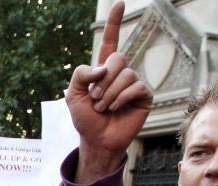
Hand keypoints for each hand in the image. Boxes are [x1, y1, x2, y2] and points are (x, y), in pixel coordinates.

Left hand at [66, 1, 151, 182]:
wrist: (96, 140)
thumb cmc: (85, 119)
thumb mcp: (72, 95)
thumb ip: (80, 74)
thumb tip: (103, 67)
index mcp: (103, 69)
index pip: (110, 40)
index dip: (114, 22)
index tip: (119, 4)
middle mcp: (120, 73)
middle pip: (118, 58)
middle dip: (102, 80)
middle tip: (95, 99)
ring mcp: (134, 83)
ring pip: (125, 74)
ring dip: (109, 94)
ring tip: (104, 108)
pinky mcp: (144, 96)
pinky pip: (135, 87)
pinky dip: (121, 99)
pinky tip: (116, 109)